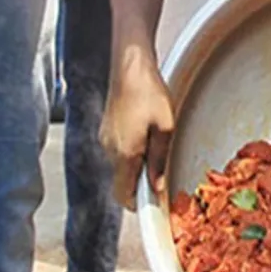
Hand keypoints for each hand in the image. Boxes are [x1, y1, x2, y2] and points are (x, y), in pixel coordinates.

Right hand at [100, 51, 174, 209]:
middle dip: (138, 187)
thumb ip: (159, 161)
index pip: (123, 195)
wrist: (130, 66)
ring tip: (155, 153)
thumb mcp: (165, 129)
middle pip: (120, 184)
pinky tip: (144, 139)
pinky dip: (129, 156)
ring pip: (119, 169)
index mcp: (125, 155)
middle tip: (160, 178)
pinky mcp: (105, 131)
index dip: (138, 205)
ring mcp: (105, 140)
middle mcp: (110, 151)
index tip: (155, 204)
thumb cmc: (151, 94)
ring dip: (135, 170)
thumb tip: (156, 188)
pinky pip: (116, 153)